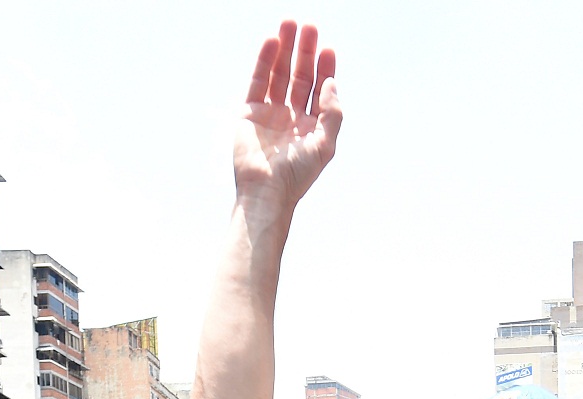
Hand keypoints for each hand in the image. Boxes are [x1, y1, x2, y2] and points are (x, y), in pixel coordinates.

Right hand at [234, 22, 341, 217]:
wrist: (265, 191)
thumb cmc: (297, 175)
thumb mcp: (325, 145)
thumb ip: (332, 113)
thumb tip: (331, 83)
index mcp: (311, 125)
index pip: (319, 89)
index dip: (324, 68)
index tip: (327, 48)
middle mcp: (291, 116)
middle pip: (299, 76)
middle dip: (304, 51)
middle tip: (309, 26)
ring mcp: (270, 112)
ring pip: (278, 73)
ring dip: (284, 49)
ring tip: (289, 24)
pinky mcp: (249, 111)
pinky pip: (258, 80)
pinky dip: (264, 61)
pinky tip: (271, 41)